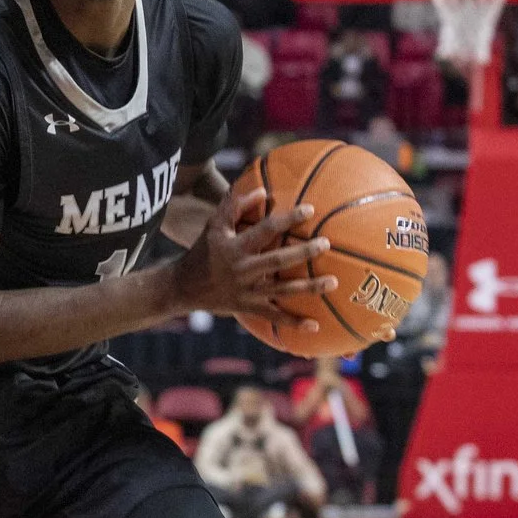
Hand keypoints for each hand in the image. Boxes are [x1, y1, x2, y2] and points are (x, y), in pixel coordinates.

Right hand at [166, 187, 332, 327]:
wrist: (184, 287)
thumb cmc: (203, 250)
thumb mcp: (214, 226)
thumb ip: (235, 205)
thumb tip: (263, 191)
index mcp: (235, 248)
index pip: (265, 230)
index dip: (287, 219)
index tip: (310, 209)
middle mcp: (243, 270)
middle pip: (278, 261)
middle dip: (303, 252)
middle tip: (326, 244)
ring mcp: (247, 292)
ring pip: (282, 291)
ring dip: (309, 288)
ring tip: (334, 282)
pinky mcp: (248, 309)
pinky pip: (274, 317)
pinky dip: (294, 323)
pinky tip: (315, 326)